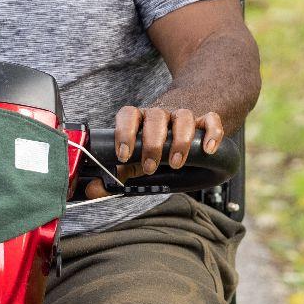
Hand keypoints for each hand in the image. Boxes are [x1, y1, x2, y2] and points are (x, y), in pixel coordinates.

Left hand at [83, 106, 223, 199]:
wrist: (187, 115)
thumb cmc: (157, 140)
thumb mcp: (137, 154)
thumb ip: (117, 173)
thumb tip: (92, 189)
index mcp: (141, 119)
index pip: (128, 114)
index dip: (124, 133)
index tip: (124, 155)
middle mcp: (162, 114)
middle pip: (156, 117)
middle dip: (152, 143)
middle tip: (150, 167)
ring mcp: (185, 115)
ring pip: (184, 117)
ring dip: (180, 141)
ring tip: (176, 164)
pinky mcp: (206, 119)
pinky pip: (212, 120)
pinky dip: (211, 134)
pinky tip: (207, 149)